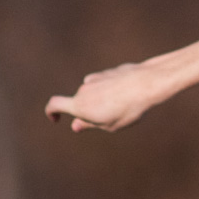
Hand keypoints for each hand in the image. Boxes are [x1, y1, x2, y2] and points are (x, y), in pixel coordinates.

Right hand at [46, 62, 168, 133]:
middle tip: (108, 121)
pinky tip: (126, 96)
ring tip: (123, 109)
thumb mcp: (109, 125)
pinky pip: (103, 85)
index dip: (51, 113)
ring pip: (93, 94)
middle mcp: (84, 89)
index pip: (54, 105)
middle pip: (79, 103)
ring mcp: (95, 79)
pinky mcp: (107, 72)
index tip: (57, 120)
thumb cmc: (128, 109)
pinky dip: (110, 92)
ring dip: (101, 102)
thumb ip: (89, 124)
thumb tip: (75, 125)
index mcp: (80, 105)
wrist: (147, 84)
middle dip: (88, 113)